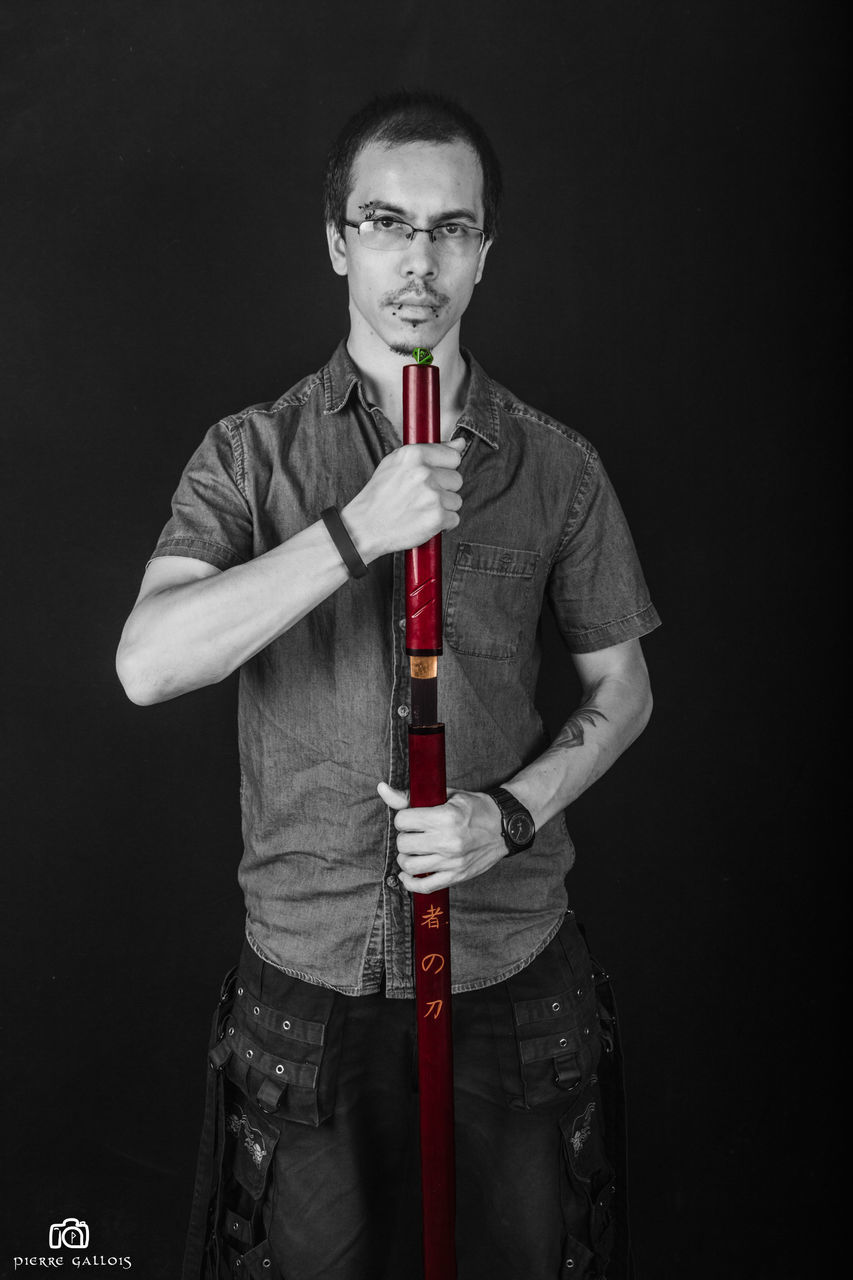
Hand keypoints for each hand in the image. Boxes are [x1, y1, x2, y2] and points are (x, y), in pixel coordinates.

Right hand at [342, 439, 464, 560]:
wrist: (365, 527)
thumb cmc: (380, 495)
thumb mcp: (396, 463)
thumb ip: (430, 450)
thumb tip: (460, 443)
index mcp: (414, 455)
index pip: (453, 456)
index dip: (445, 468)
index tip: (433, 476)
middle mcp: (424, 473)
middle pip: (457, 479)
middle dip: (443, 489)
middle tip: (421, 496)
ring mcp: (432, 496)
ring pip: (456, 500)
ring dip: (443, 507)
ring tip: (420, 509)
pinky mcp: (437, 517)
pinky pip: (454, 518)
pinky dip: (442, 523)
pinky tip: (423, 521)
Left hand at [377, 781, 505, 893]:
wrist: (504, 826)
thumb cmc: (474, 808)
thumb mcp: (446, 795)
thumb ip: (410, 796)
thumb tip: (382, 789)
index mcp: (445, 817)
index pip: (403, 821)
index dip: (404, 819)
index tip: (412, 818)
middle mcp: (448, 841)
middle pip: (403, 844)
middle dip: (404, 837)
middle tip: (414, 834)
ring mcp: (452, 862)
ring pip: (410, 866)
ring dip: (407, 857)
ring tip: (415, 850)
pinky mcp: (456, 876)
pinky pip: (424, 887)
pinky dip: (410, 882)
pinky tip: (409, 874)